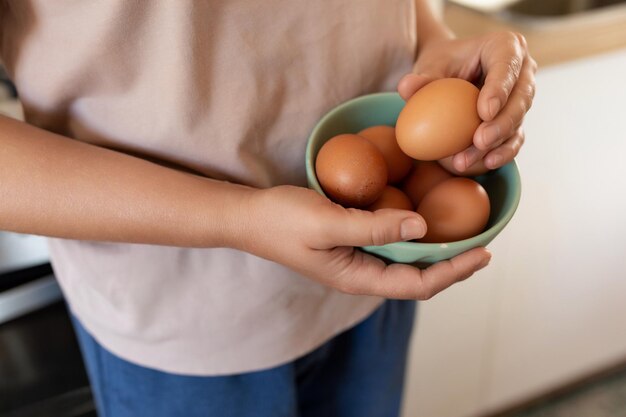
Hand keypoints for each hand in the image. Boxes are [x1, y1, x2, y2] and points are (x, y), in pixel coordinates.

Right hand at [238, 185, 490, 299]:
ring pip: (406, 262)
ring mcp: (356, 260)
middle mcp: (362, 273)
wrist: (249, 217)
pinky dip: (413, 234)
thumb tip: (421, 226)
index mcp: (357, 278)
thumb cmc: (281, 220)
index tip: (483, 253)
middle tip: (483, 242)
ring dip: (436, 250)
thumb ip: (373, 227)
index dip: (453, 272)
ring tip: (464, 233)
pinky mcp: (351, 243)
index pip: (417, 284)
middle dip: (452, 264)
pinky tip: (424, 217)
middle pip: (418, 277)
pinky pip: (391, 244)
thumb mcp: (327, 221)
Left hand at [397, 31, 536, 171]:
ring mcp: (522, 97)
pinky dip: (501, 153)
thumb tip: (406, 87)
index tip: (484, 112)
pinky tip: (485, 164)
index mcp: (505, 47)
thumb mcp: (430, 65)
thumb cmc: (441, 65)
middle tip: (479, 141)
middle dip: (502, 123)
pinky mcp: (517, 120)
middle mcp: (522, 71)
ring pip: (517, 122)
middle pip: (520, 98)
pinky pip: (514, 139)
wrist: (449, 74)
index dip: (500, 89)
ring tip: (468, 159)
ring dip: (496, 144)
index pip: (507, 66)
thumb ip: (421, 77)